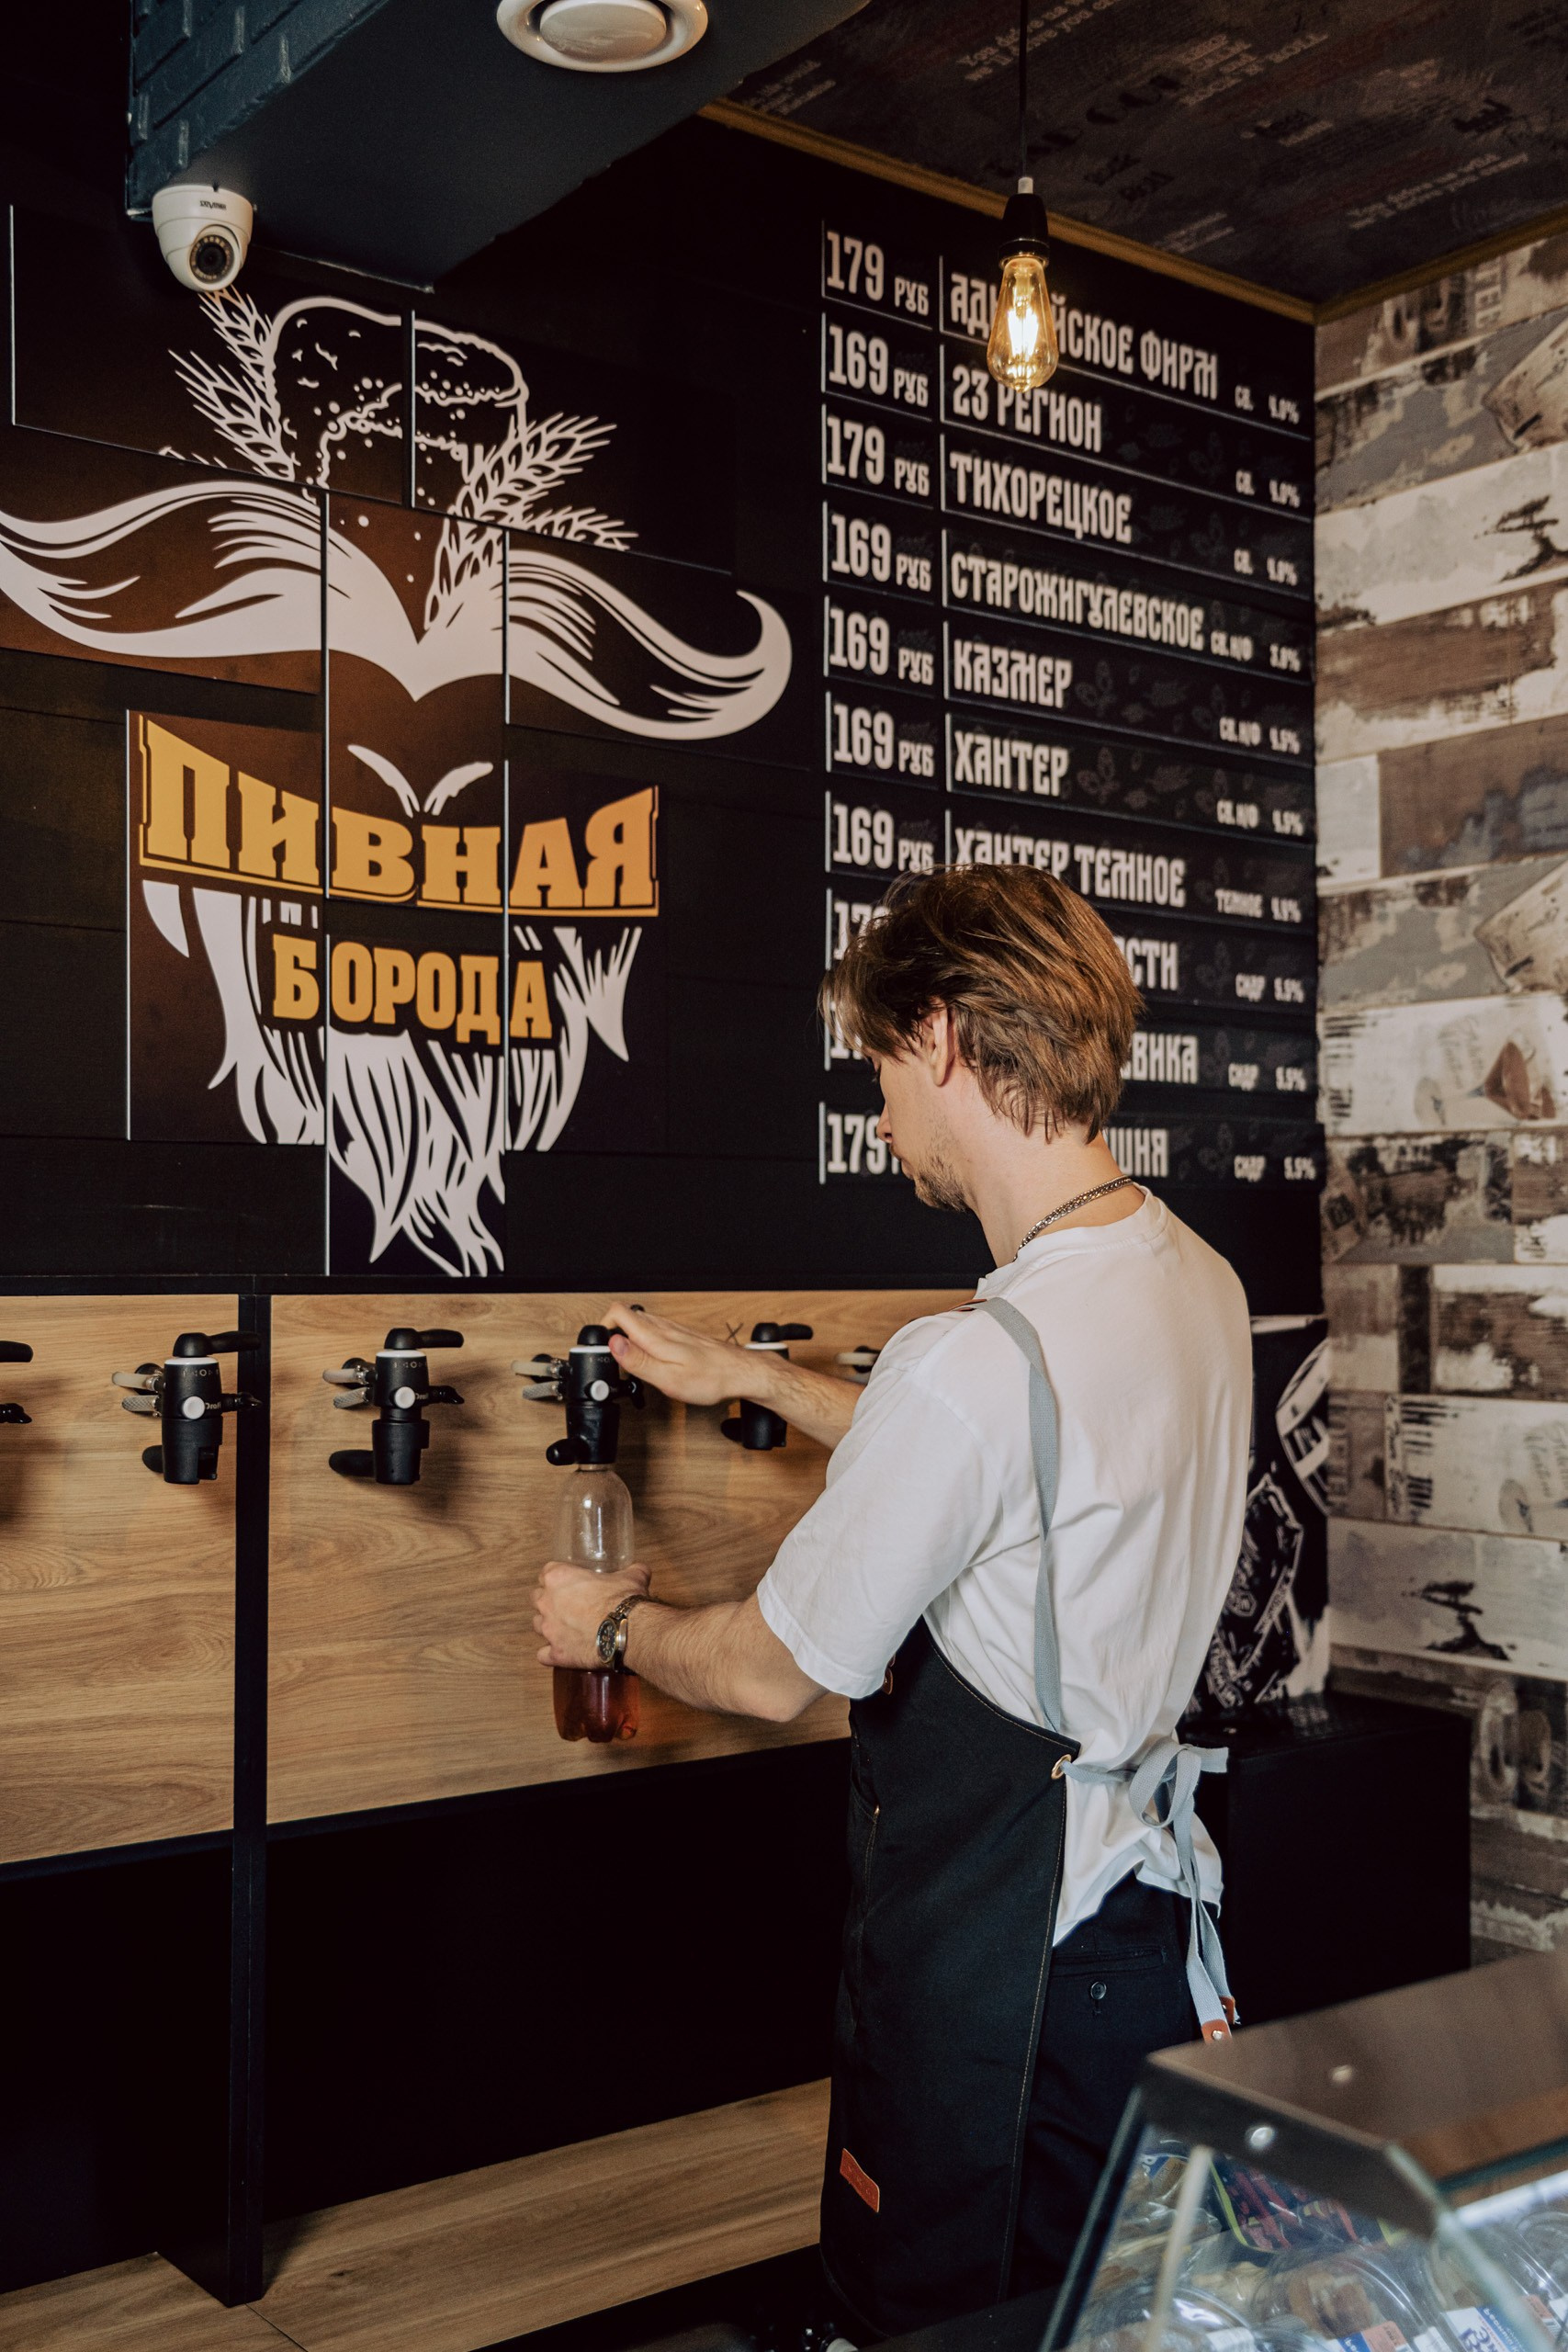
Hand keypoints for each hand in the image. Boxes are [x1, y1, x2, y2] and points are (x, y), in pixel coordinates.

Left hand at [533, 1560, 652, 1668]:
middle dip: (548, 1601)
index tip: (569, 1582)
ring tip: (566, 1629)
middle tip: (567, 1604)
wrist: (627, 1631)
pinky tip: (563, 1652)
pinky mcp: (556, 1653)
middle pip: (536, 1597)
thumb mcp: (632, 1577)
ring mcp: (549, 1629)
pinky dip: (551, 1654)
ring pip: (537, 1625)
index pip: (547, 1572)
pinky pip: (543, 1655)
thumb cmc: (623, 1601)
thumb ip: (632, 1571)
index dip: (558, 1577)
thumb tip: (639, 1570)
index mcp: (559, 1577)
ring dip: (549, 1626)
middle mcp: (547, 1602)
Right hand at [603, 1300, 752, 1408]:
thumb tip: (614, 1344)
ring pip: (640, 1322)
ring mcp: (673, 1329)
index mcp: (655, 1336)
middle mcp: (663, 1327)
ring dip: (629, 1337)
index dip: (603, 1326)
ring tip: (633, 1362)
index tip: (602, 1348)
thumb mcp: (668, 1378)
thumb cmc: (710, 1378)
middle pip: (626, 1316)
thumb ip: (638, 1360)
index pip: (618, 1312)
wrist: (740, 1373)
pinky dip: (645, 1341)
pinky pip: (655, 1329)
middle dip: (614, 1333)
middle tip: (615, 1359)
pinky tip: (653, 1359)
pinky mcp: (682, 1334)